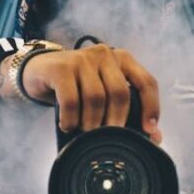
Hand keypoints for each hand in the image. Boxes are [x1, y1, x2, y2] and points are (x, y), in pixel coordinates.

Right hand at [3, 44, 161, 142]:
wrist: (38, 72)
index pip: (146, 81)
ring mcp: (82, 58)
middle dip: (116, 122)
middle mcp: (105, 54)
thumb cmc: (77, 86)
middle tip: (108, 139)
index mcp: (122, 59)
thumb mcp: (104, 95)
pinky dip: (71, 119)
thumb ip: (129, 111)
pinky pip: (71, 100)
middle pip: (120, 92)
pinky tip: (68, 126)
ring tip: (85, 133)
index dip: (151, 107)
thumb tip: (155, 137)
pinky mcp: (61, 67)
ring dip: (91, 123)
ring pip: (95, 97)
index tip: (148, 131)